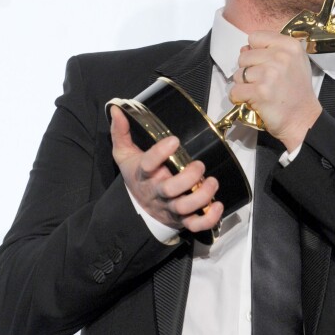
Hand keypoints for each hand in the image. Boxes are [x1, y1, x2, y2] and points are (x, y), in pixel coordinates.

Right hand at [110, 106, 223, 232]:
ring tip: (212, 182)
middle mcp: (157, 192)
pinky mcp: (181, 219)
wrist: (138, 207)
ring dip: (201, 196)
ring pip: (184, 207)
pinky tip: (217, 206)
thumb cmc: (137, 176)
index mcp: (143, 174)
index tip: (174, 140)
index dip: (160, 153)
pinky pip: (195, 225)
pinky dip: (208, 219)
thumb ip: (121, 132)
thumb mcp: (124, 154)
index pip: (148, 164)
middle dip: (187, 177)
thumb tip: (117, 109)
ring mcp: (170, 208)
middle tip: (199, 165)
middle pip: (169, 190)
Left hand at [231, 32, 321, 150]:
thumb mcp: (294, 63)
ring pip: (238, 74)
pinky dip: (239, 99)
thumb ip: (271, 50)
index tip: (265, 64)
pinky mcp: (259, 92)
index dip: (255, 51)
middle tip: (263, 82)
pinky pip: (235, 91)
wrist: (303, 119)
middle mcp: (280, 57)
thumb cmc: (297, 92)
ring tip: (259, 93)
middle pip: (244, 56)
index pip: (255, 37)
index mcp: (289, 46)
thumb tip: (244, 49)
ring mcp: (269, 74)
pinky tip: (252, 101)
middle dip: (248, 70)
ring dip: (244, 86)